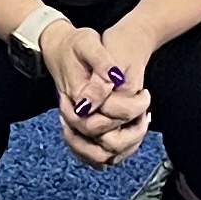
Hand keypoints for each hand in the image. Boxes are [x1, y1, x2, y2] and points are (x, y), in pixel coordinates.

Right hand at [43, 19, 149, 167]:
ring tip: (139, 124)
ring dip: (125, 146)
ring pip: (101, 156)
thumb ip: (101, 63)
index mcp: (77, 100)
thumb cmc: (73, 44)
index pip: (104, 122)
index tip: (144, 94)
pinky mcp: (79, 127)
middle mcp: (74, 118)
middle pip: (104, 147)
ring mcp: (75, 126)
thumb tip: (115, 80)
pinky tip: (129, 134)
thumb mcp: (87, 43)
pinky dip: (115, 150)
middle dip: (132, 134)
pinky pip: (96, 153)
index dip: (130, 111)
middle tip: (145, 113)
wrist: (55, 47)